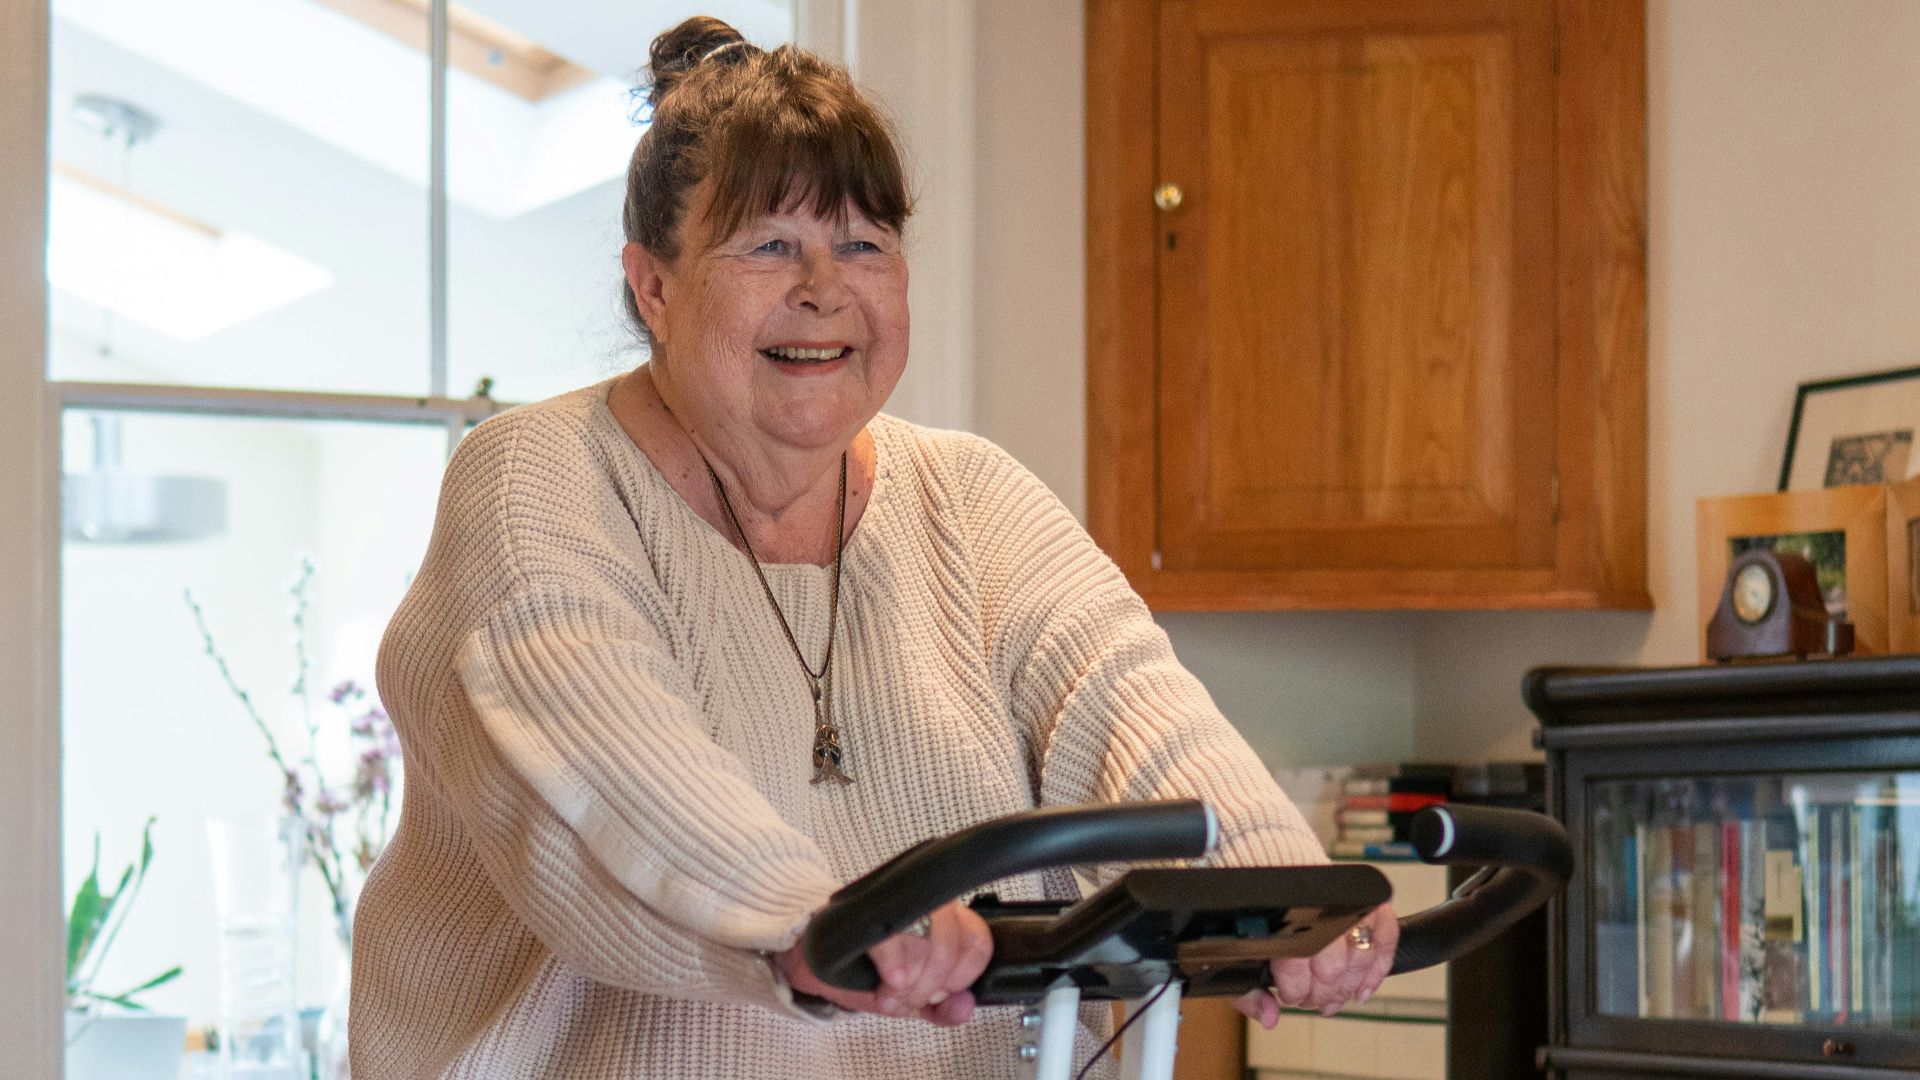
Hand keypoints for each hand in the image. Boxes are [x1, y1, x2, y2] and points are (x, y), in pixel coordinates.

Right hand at [775, 900, 992, 1025]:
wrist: (814, 954)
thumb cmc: (866, 968)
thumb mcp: (911, 995)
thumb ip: (943, 1009)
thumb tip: (964, 1007)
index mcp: (945, 919)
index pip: (977, 939)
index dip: (964, 973)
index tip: (943, 990)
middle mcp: (923, 902)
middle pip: (950, 942)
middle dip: (930, 984)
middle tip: (908, 996)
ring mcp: (895, 901)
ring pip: (924, 938)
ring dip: (909, 981)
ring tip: (890, 992)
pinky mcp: (865, 907)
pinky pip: (891, 934)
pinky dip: (894, 964)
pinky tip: (890, 980)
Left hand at [1235, 903, 1398, 1027]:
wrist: (1266, 864)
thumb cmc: (1255, 913)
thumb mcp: (1240, 952)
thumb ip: (1247, 989)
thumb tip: (1269, 1017)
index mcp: (1282, 919)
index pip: (1298, 967)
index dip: (1296, 991)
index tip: (1289, 994)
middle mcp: (1317, 910)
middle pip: (1333, 968)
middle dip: (1323, 993)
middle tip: (1312, 998)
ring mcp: (1344, 904)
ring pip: (1361, 956)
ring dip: (1350, 986)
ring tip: (1336, 996)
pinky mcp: (1364, 900)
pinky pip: (1385, 934)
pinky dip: (1380, 964)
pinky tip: (1365, 985)